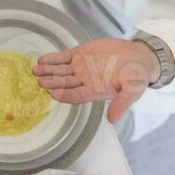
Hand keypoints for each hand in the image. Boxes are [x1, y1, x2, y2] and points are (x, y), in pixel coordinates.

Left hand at [33, 38, 160, 123]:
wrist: (138, 57)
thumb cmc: (136, 76)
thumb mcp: (133, 90)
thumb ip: (122, 103)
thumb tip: (113, 120)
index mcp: (94, 92)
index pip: (76, 96)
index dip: (65, 95)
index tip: (54, 94)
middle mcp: (84, 81)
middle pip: (64, 84)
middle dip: (52, 82)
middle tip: (40, 81)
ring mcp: (80, 68)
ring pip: (60, 71)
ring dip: (48, 70)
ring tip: (36, 70)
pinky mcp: (80, 54)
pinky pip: (63, 57)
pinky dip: (53, 58)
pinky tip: (42, 59)